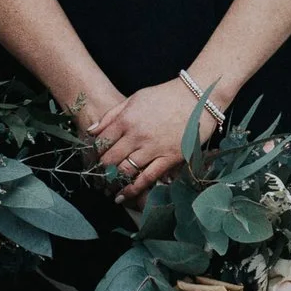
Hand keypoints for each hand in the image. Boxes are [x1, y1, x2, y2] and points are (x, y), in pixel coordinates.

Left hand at [92, 78, 219, 202]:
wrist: (199, 96)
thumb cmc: (167, 95)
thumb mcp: (135, 98)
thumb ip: (112, 115)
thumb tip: (92, 131)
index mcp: (127, 119)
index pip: (102, 142)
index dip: (95, 153)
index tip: (94, 159)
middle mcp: (137, 135)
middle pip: (110, 159)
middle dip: (102, 170)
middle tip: (99, 176)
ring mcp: (153, 148)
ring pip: (125, 171)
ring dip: (114, 181)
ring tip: (108, 187)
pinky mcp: (169, 158)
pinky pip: (147, 178)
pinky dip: (133, 189)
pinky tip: (123, 195)